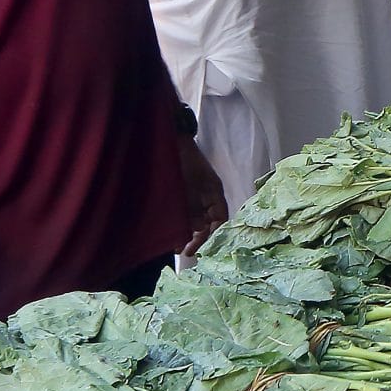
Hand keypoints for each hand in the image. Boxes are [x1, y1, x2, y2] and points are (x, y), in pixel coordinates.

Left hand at [176, 134, 227, 250]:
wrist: (170, 139)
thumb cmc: (182, 158)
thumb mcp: (188, 183)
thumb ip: (192, 205)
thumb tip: (198, 228)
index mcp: (215, 192)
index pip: (220, 219)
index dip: (211, 234)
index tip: (197, 247)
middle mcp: (207, 196)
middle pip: (208, 222)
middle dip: (197, 237)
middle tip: (184, 251)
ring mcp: (195, 195)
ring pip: (195, 220)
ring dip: (187, 232)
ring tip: (176, 245)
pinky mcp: (182, 194)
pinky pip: (185, 213)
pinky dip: (180, 223)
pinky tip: (171, 232)